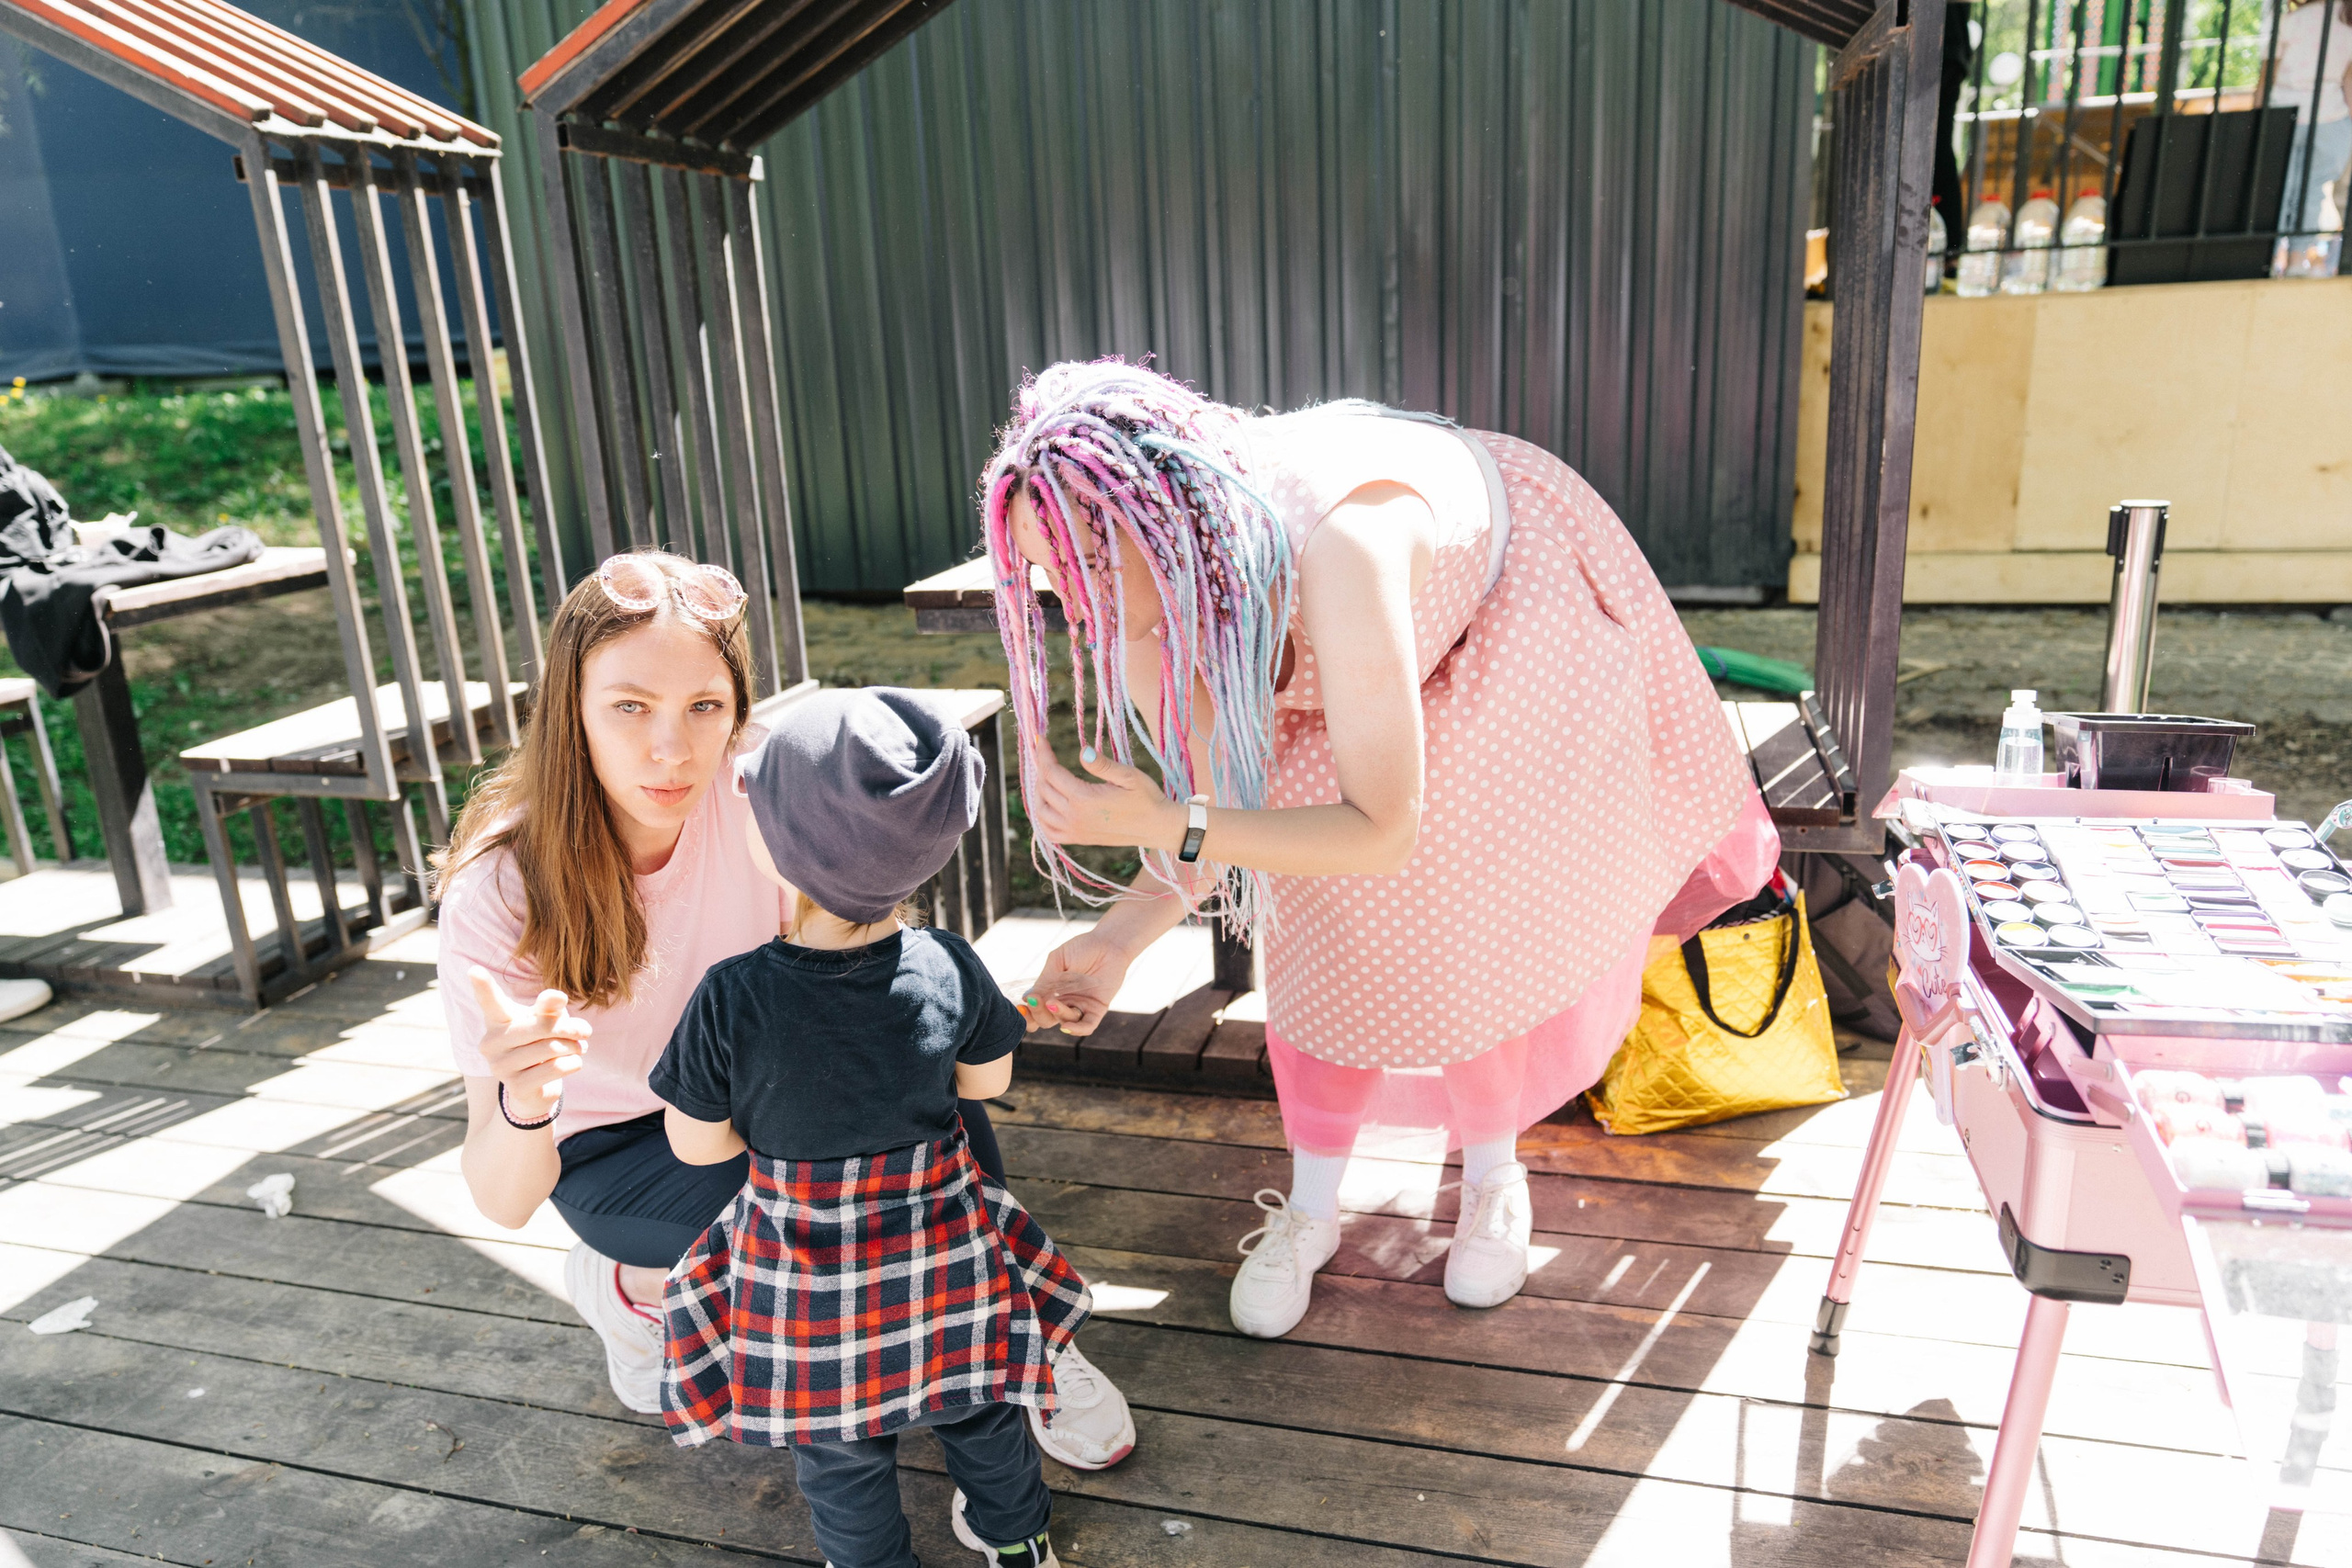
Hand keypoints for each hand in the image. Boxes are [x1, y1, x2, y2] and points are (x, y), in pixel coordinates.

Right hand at [468, 966, 591, 1119]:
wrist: (537, 1085)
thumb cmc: (541, 1042)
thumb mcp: (546, 1019)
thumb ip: (549, 1007)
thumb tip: (558, 997)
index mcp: (497, 1020)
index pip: (490, 1001)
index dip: (483, 986)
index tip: (473, 970)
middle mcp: (491, 1043)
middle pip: (540, 1026)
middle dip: (568, 1028)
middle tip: (585, 1031)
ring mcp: (500, 1067)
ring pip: (550, 1048)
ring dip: (574, 1046)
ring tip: (579, 1048)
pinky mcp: (515, 1087)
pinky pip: (554, 1068)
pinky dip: (573, 1063)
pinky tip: (574, 1063)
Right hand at [1020, 929, 1136, 1036]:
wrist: (1109, 943)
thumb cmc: (1082, 949)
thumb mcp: (1058, 960)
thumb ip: (1045, 979)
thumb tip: (1028, 998)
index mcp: (1050, 992)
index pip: (1034, 1010)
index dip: (1026, 1014)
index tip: (1020, 1007)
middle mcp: (1063, 1003)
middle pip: (1045, 1020)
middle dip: (1037, 1014)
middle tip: (1035, 1001)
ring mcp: (1080, 1007)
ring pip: (1063, 1021)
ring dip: (1056, 1014)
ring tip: (1053, 1002)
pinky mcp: (1096, 1009)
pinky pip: (1086, 1026)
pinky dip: (1076, 1029)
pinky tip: (1066, 1026)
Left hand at [1026, 739, 1182, 850]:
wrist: (1159, 827)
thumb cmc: (1147, 798)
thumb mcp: (1129, 776)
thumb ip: (1103, 765)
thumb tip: (1083, 751)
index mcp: (1084, 799)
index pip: (1051, 772)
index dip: (1043, 753)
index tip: (1040, 738)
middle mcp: (1074, 817)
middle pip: (1044, 789)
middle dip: (1041, 768)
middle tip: (1045, 753)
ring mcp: (1075, 831)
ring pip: (1041, 811)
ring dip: (1039, 792)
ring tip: (1046, 776)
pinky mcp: (1080, 839)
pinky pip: (1050, 832)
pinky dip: (1043, 818)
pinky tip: (1047, 805)